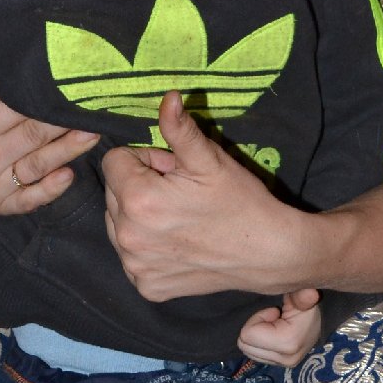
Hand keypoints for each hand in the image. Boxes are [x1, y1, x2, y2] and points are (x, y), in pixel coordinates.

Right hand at [0, 97, 98, 215]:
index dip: (46, 102)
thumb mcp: (1, 107)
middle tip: (90, 113)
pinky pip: (30, 199)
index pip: (16, 111)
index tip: (73, 93)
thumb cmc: (1, 129)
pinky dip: (50, 188)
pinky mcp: (1, 205)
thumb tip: (45, 70)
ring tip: (92, 136)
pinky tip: (68, 175)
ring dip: (66, 151)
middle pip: (31, 137)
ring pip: (36, 165)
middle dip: (63, 125)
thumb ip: (19, 94)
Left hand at [103, 91, 307, 302]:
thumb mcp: (209, 159)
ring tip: (179, 218)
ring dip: (140, 216)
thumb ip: (179, 127)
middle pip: (114, 192)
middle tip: (180, 193)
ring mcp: (135, 266)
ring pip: (118, 223)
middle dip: (140, 186)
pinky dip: (148, 247)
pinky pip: (131, 255)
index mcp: (138, 199)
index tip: (173, 171)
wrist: (268, 252)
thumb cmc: (240, 200)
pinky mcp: (146, 286)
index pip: (114, 161)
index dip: (145, 159)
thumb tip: (167, 96)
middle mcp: (127, 237)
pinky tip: (178, 243)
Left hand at [237, 288, 322, 366]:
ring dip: (258, 336)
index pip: (248, 334)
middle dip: (256, 328)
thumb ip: (302, 295)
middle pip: (245, 345)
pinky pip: (254, 354)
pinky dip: (260, 343)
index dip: (259, 318)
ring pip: (248, 350)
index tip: (274, 312)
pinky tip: (274, 334)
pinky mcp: (279, 366)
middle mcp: (285, 359)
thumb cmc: (306, 306)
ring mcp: (282, 365)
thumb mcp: (302, 297)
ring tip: (274, 327)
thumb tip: (311, 292)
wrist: (319, 320)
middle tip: (273, 319)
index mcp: (288, 343)